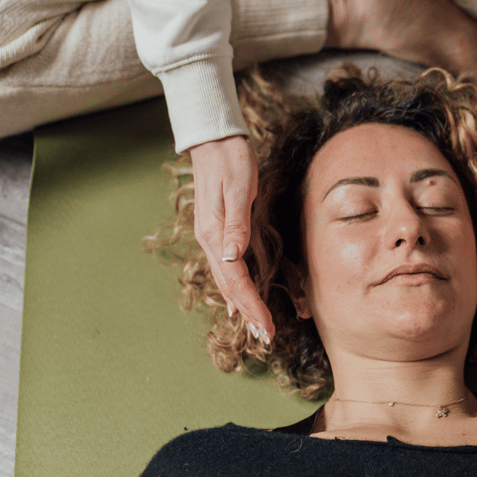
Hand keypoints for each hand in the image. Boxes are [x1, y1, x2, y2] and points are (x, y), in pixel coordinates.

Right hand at [188, 136, 272, 342]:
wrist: (214, 140)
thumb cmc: (231, 160)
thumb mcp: (237, 189)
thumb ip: (237, 224)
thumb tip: (234, 257)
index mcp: (215, 234)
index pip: (235, 280)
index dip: (251, 305)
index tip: (265, 326)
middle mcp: (210, 240)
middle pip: (229, 286)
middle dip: (248, 312)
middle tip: (265, 335)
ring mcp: (212, 236)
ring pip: (226, 280)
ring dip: (241, 304)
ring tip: (255, 325)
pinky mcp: (217, 230)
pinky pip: (225, 268)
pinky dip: (234, 288)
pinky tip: (237, 299)